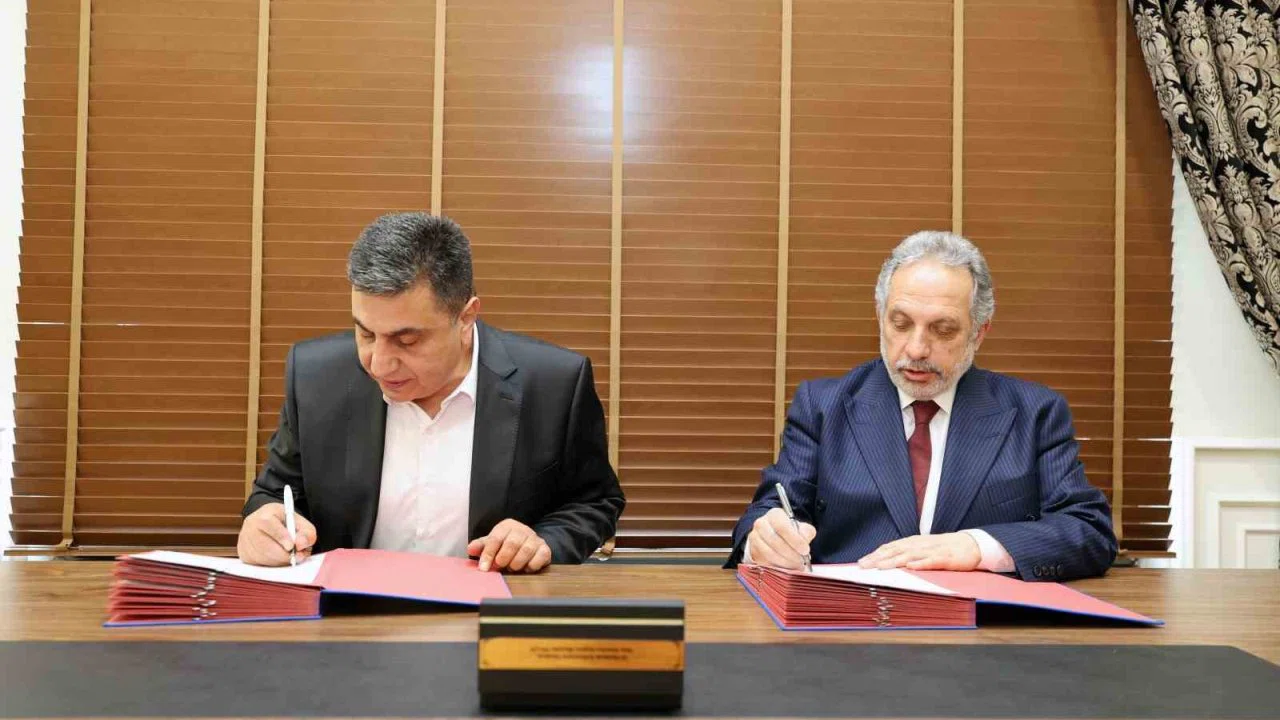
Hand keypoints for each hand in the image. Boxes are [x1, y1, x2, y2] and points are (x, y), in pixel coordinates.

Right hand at [237, 502, 316, 566]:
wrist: (268, 524)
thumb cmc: (286, 524)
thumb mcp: (300, 522)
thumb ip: (306, 532)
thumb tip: (301, 545)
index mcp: (264, 514)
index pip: (268, 524)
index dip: (281, 536)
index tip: (291, 546)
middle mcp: (250, 526)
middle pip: (265, 545)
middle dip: (284, 554)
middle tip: (297, 557)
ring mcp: (244, 541)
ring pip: (263, 557)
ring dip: (280, 561)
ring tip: (290, 555)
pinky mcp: (244, 554)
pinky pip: (259, 564)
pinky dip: (273, 564)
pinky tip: (279, 558)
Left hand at [466, 519, 551, 572]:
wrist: (529, 544)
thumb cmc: (506, 545)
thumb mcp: (492, 544)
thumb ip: (481, 546)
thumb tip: (470, 549)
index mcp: (507, 526)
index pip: (495, 539)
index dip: (488, 554)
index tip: (483, 568)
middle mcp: (522, 530)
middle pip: (512, 543)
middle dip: (503, 558)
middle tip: (499, 567)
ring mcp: (535, 539)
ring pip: (526, 550)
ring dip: (516, 563)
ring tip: (512, 568)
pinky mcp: (545, 549)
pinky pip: (540, 557)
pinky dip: (531, 565)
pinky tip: (525, 568)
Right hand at [745, 507, 815, 569]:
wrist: (774, 535)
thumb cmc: (790, 531)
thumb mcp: (801, 528)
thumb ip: (806, 532)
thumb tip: (804, 542)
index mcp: (774, 515)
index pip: (782, 527)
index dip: (794, 540)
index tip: (805, 550)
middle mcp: (761, 524)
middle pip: (775, 541)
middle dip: (791, 553)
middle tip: (801, 560)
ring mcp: (754, 538)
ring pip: (769, 553)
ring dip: (785, 562)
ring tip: (796, 565)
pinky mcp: (753, 551)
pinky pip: (765, 562)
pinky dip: (778, 567)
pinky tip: (787, 566)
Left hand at [857, 532, 980, 570]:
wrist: (970, 544)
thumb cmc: (945, 548)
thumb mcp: (923, 548)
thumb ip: (908, 553)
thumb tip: (888, 561)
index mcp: (913, 543)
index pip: (890, 547)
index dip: (875, 554)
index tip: (861, 562)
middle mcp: (919, 545)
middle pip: (895, 551)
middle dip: (878, 558)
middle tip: (863, 566)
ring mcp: (932, 551)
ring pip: (909, 555)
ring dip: (894, 561)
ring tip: (880, 567)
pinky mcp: (945, 558)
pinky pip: (931, 561)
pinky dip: (921, 563)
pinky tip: (911, 567)